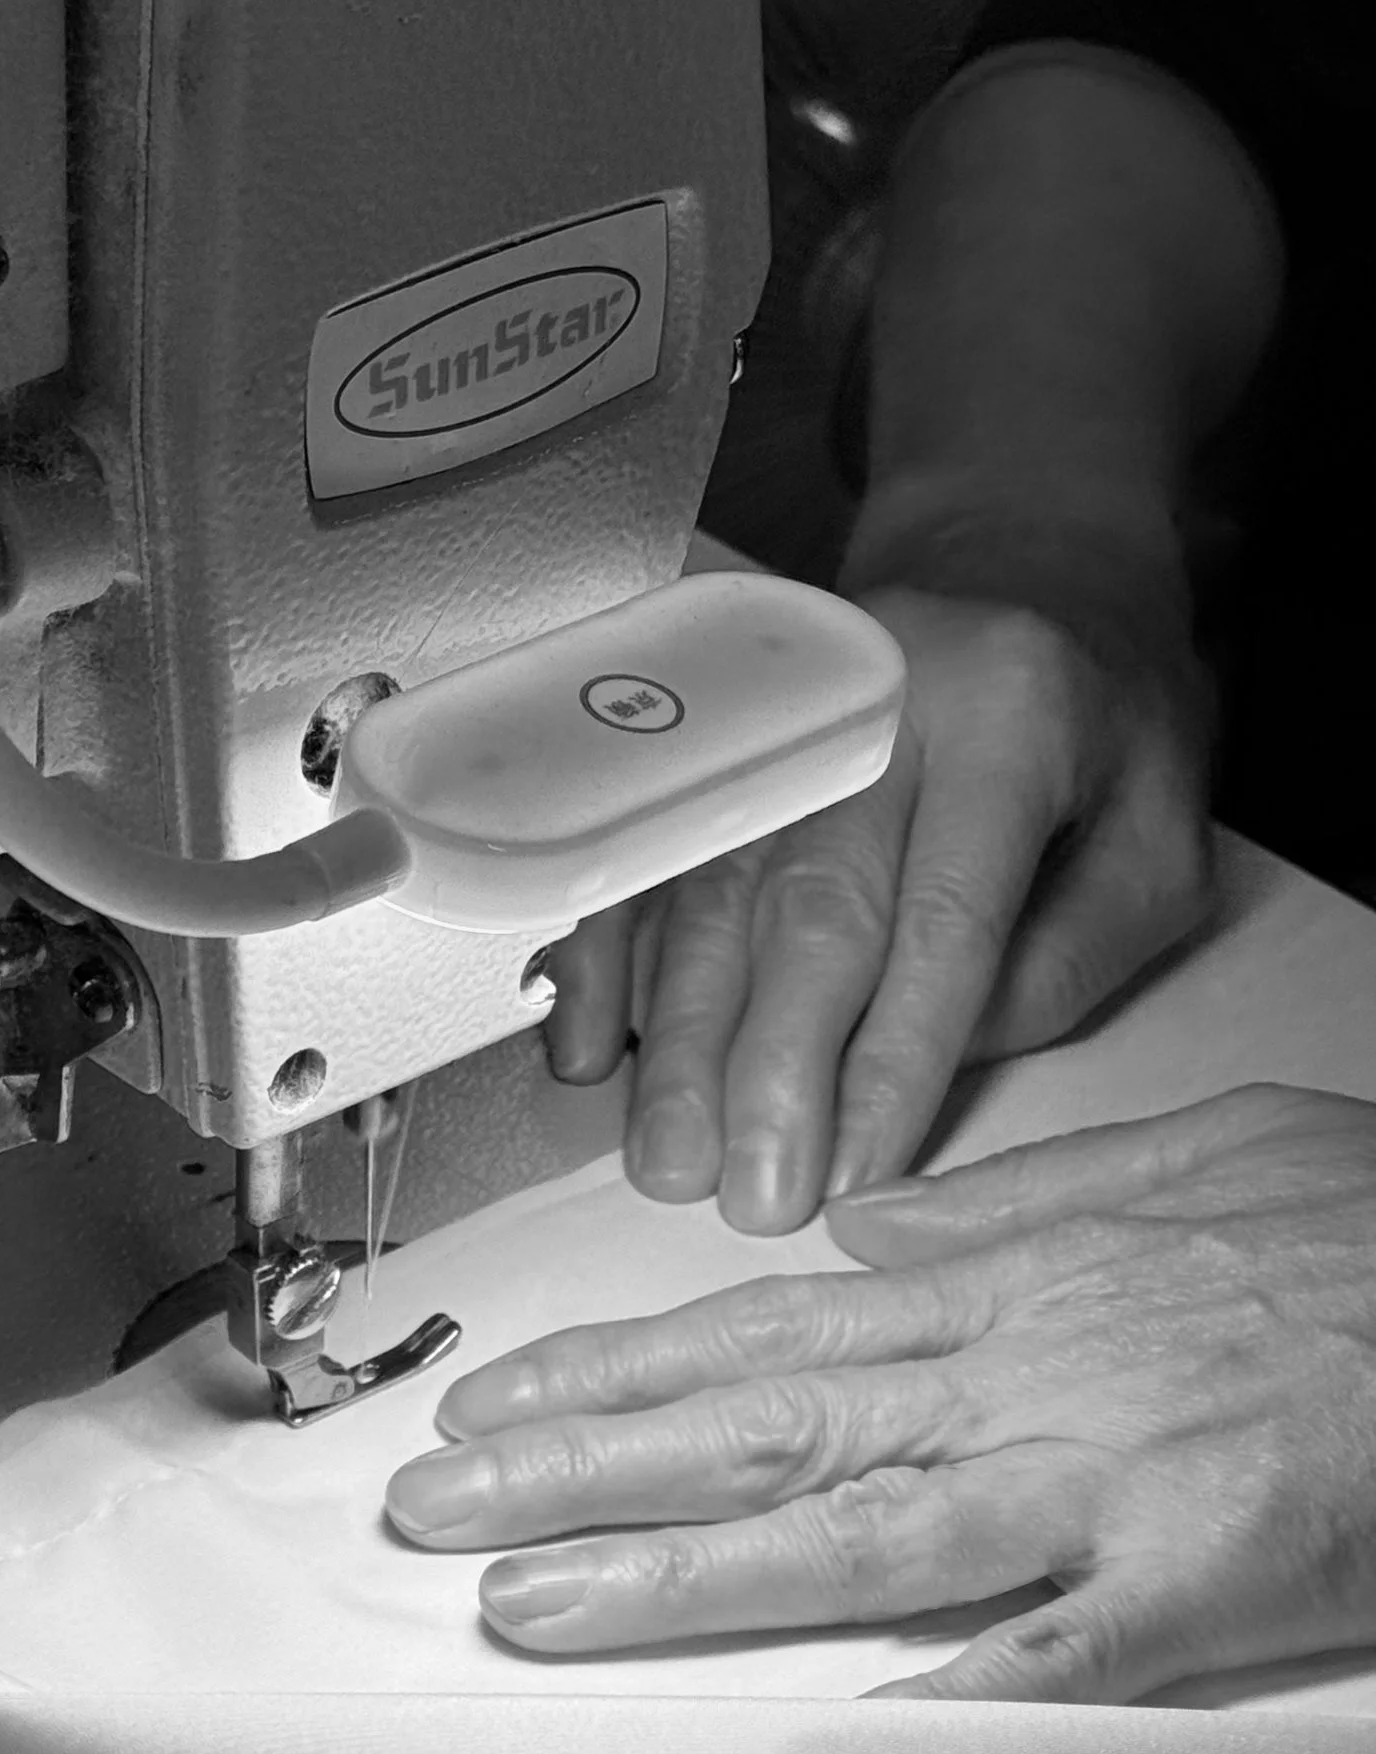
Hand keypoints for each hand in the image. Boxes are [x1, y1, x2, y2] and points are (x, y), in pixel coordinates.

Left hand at [384, 1087, 1375, 1702]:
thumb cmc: (1366, 1232)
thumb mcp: (1176, 1163)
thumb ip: (1005, 1202)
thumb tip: (863, 1225)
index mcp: (1002, 1285)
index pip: (756, 1330)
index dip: (606, 1372)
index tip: (487, 1402)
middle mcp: (1017, 1373)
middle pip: (754, 1424)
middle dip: (574, 1469)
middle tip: (426, 1510)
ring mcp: (1101, 1475)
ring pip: (850, 1528)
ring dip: (678, 1573)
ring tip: (527, 1606)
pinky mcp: (1204, 1572)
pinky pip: (1053, 1649)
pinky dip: (938, 1688)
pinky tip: (817, 1738)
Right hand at [540, 587, 1215, 1233]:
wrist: (1020, 560)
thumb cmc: (1103, 725)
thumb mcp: (1163, 834)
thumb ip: (1067, 955)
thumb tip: (926, 1062)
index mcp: (1013, 717)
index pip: (946, 914)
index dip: (895, 1053)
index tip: (858, 1171)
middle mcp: (875, 705)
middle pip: (809, 906)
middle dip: (769, 1066)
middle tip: (746, 1193)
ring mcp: (774, 717)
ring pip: (710, 890)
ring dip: (679, 1039)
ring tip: (667, 1159)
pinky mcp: (707, 741)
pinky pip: (642, 856)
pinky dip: (605, 960)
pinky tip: (590, 1053)